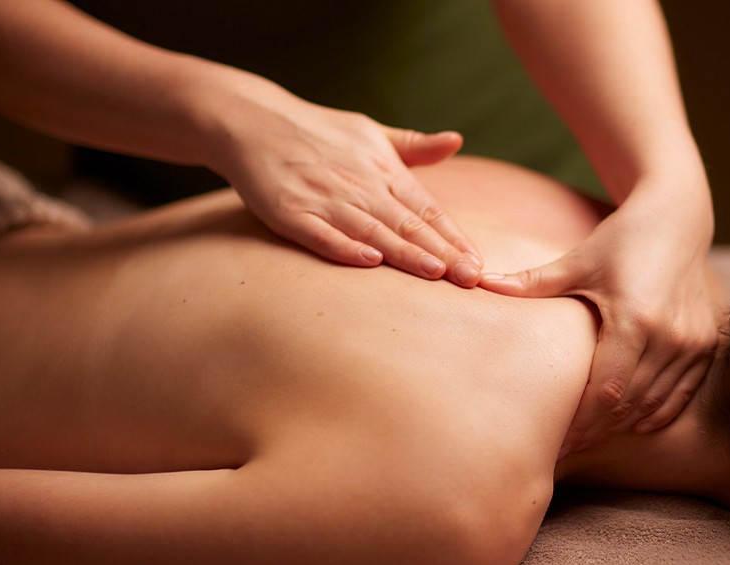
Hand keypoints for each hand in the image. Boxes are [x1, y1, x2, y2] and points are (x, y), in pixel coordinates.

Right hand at [209, 92, 482, 285]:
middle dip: (441, 253)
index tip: (477, 263)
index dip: (453, 237)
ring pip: (372, 231)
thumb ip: (414, 146)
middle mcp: (359, 186)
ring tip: (435, 273)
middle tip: (470, 278)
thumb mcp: (371, 131)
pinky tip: (368, 262)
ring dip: (404, 254)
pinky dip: (343, 247)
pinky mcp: (289, 212)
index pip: (427, 210)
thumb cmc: (319, 132)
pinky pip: (320, 234)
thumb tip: (456, 140)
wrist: (252, 121)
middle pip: (407, 225)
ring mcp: (324, 199)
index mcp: (383, 170)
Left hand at [480, 181, 717, 455]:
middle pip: (628, 405)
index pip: (606, 391)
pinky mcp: (706, 343)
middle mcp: (669, 336)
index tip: (555, 442)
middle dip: (595, 431)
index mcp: (635, 319)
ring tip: (590, 438)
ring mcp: (692, 342)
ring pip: (654, 404)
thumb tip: (479, 282)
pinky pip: (681, 393)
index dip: (580, 423)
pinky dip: (656, 412)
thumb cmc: (622, 238)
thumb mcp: (578, 260)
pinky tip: (631, 423)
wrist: (678, 217)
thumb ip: (532, 282)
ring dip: (622, 424)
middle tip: (565, 449)